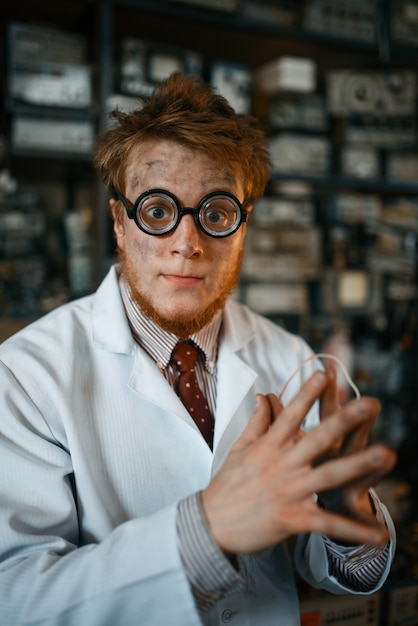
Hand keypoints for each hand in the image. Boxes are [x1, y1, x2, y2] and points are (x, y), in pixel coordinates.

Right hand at [201, 371, 395, 554]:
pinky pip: (328, 523)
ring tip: (386, 453)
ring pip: (328, 474)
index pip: (290, 415)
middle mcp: (281, 464)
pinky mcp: (293, 518)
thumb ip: (257, 422)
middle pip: (317, 438)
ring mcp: (288, 491)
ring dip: (358, 465)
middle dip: (344, 420)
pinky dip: (353, 530)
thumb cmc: (226, 485)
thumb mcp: (240, 448)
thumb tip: (264, 395)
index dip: (307, 394)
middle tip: (369, 403)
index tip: (323, 374)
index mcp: (269, 446)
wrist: (210, 525)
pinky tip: (378, 534)